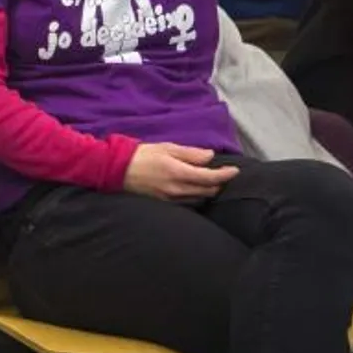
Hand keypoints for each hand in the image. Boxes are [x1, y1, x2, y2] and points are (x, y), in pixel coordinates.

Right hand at [122, 143, 238, 200]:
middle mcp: (177, 189)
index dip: (226, 175)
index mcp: (178, 172)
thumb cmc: (142, 155)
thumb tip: (210, 157)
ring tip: (209, 180)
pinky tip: (194, 188)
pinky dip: (196, 195)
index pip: (210, 178)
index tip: (236, 170)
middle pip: (208, 191)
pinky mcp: (165, 204)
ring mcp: (171, 199)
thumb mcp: (167, 147)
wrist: (117, 170)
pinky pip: (188, 202)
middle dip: (219, 183)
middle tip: (222, 173)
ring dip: (208, 190)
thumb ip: (190, 153)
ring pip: (200, 198)